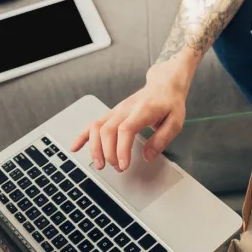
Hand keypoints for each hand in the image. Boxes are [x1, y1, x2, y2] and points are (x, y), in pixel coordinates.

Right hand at [70, 58, 192, 171]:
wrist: (163, 84)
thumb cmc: (169, 102)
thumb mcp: (176, 121)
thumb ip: (162, 139)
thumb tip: (147, 156)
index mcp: (142, 110)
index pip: (125, 129)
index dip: (121, 148)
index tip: (123, 164)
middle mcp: (125, 109)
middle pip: (108, 130)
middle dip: (109, 153)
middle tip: (118, 168)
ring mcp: (116, 110)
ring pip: (97, 127)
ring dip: (94, 147)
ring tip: (99, 164)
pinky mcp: (112, 113)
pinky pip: (93, 123)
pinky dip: (82, 136)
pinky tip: (75, 147)